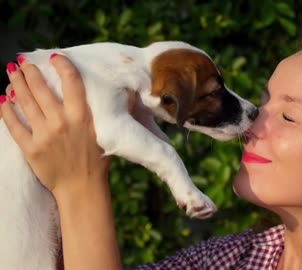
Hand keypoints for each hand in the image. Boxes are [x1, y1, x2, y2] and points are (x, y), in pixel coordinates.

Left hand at [0, 55, 110, 195]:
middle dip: (30, 71)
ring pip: (24, 102)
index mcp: (83, 116)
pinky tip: (3, 99)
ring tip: (11, 73)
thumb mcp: (111, 134)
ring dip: (16, 84)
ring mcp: (44, 135)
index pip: (72, 82)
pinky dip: (6, 110)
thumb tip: (133, 93)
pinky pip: (13, 124)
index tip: (55, 57)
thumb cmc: (98, 160)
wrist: (82, 188)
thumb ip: (121, 112)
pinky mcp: (30, 148)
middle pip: (41, 89)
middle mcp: (62, 122)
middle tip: (24, 62)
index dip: (62, 66)